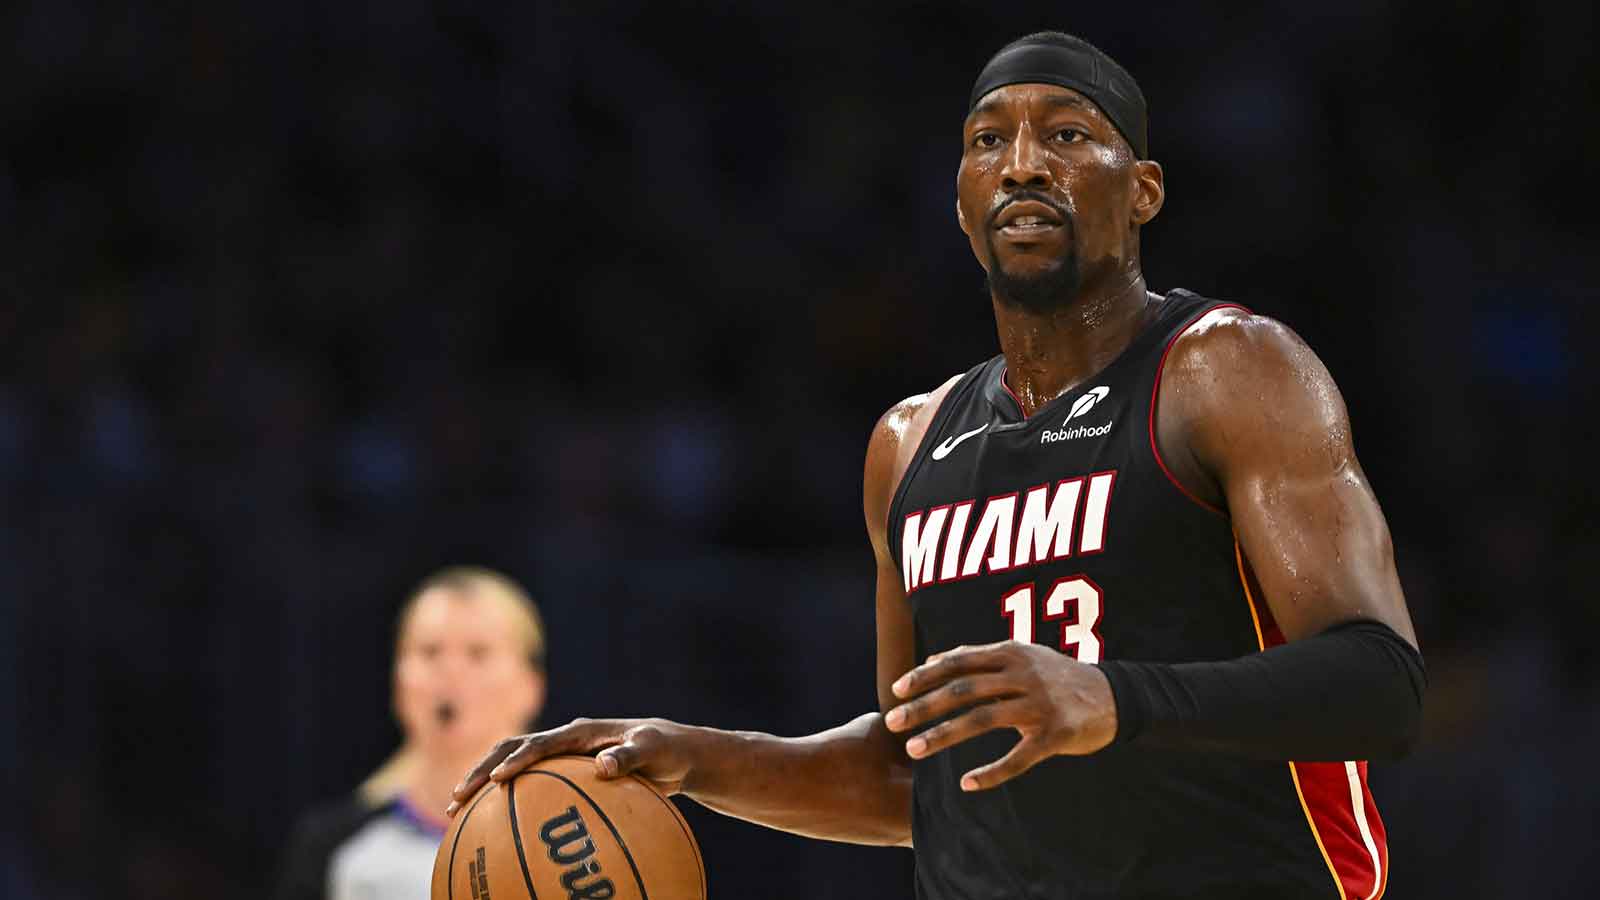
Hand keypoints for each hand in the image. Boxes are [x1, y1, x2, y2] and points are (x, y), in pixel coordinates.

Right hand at [445, 718, 700, 815]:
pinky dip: (505, 802)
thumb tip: (604, 766)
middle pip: (509, 750)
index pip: (538, 744)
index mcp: (579, 732)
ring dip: (481, 785)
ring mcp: (560, 756)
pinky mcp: (562, 773)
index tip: (495, 780)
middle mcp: (563, 740)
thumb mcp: (654, 751)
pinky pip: (528, 787)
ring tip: (454, 814)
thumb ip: (630, 755)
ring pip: (510, 766)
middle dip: (479, 772)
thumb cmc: (664, 750)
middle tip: (455, 799)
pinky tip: (490, 831)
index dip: (516, 761)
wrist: (672, 752)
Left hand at [883, 641, 1116, 791]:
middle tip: (893, 722)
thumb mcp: (1020, 656)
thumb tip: (931, 660)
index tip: (896, 691)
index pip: (957, 662)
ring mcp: (1039, 705)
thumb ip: (978, 658)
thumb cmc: (1055, 676)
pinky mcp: (1055, 735)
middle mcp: (1022, 675)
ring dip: (943, 735)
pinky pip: (1018, 758)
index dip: (923, 676)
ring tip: (914, 749)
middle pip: (962, 690)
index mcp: (1010, 653)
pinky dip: (991, 772)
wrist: (1112, 696)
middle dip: (923, 706)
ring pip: (982, 720)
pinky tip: (967, 784)